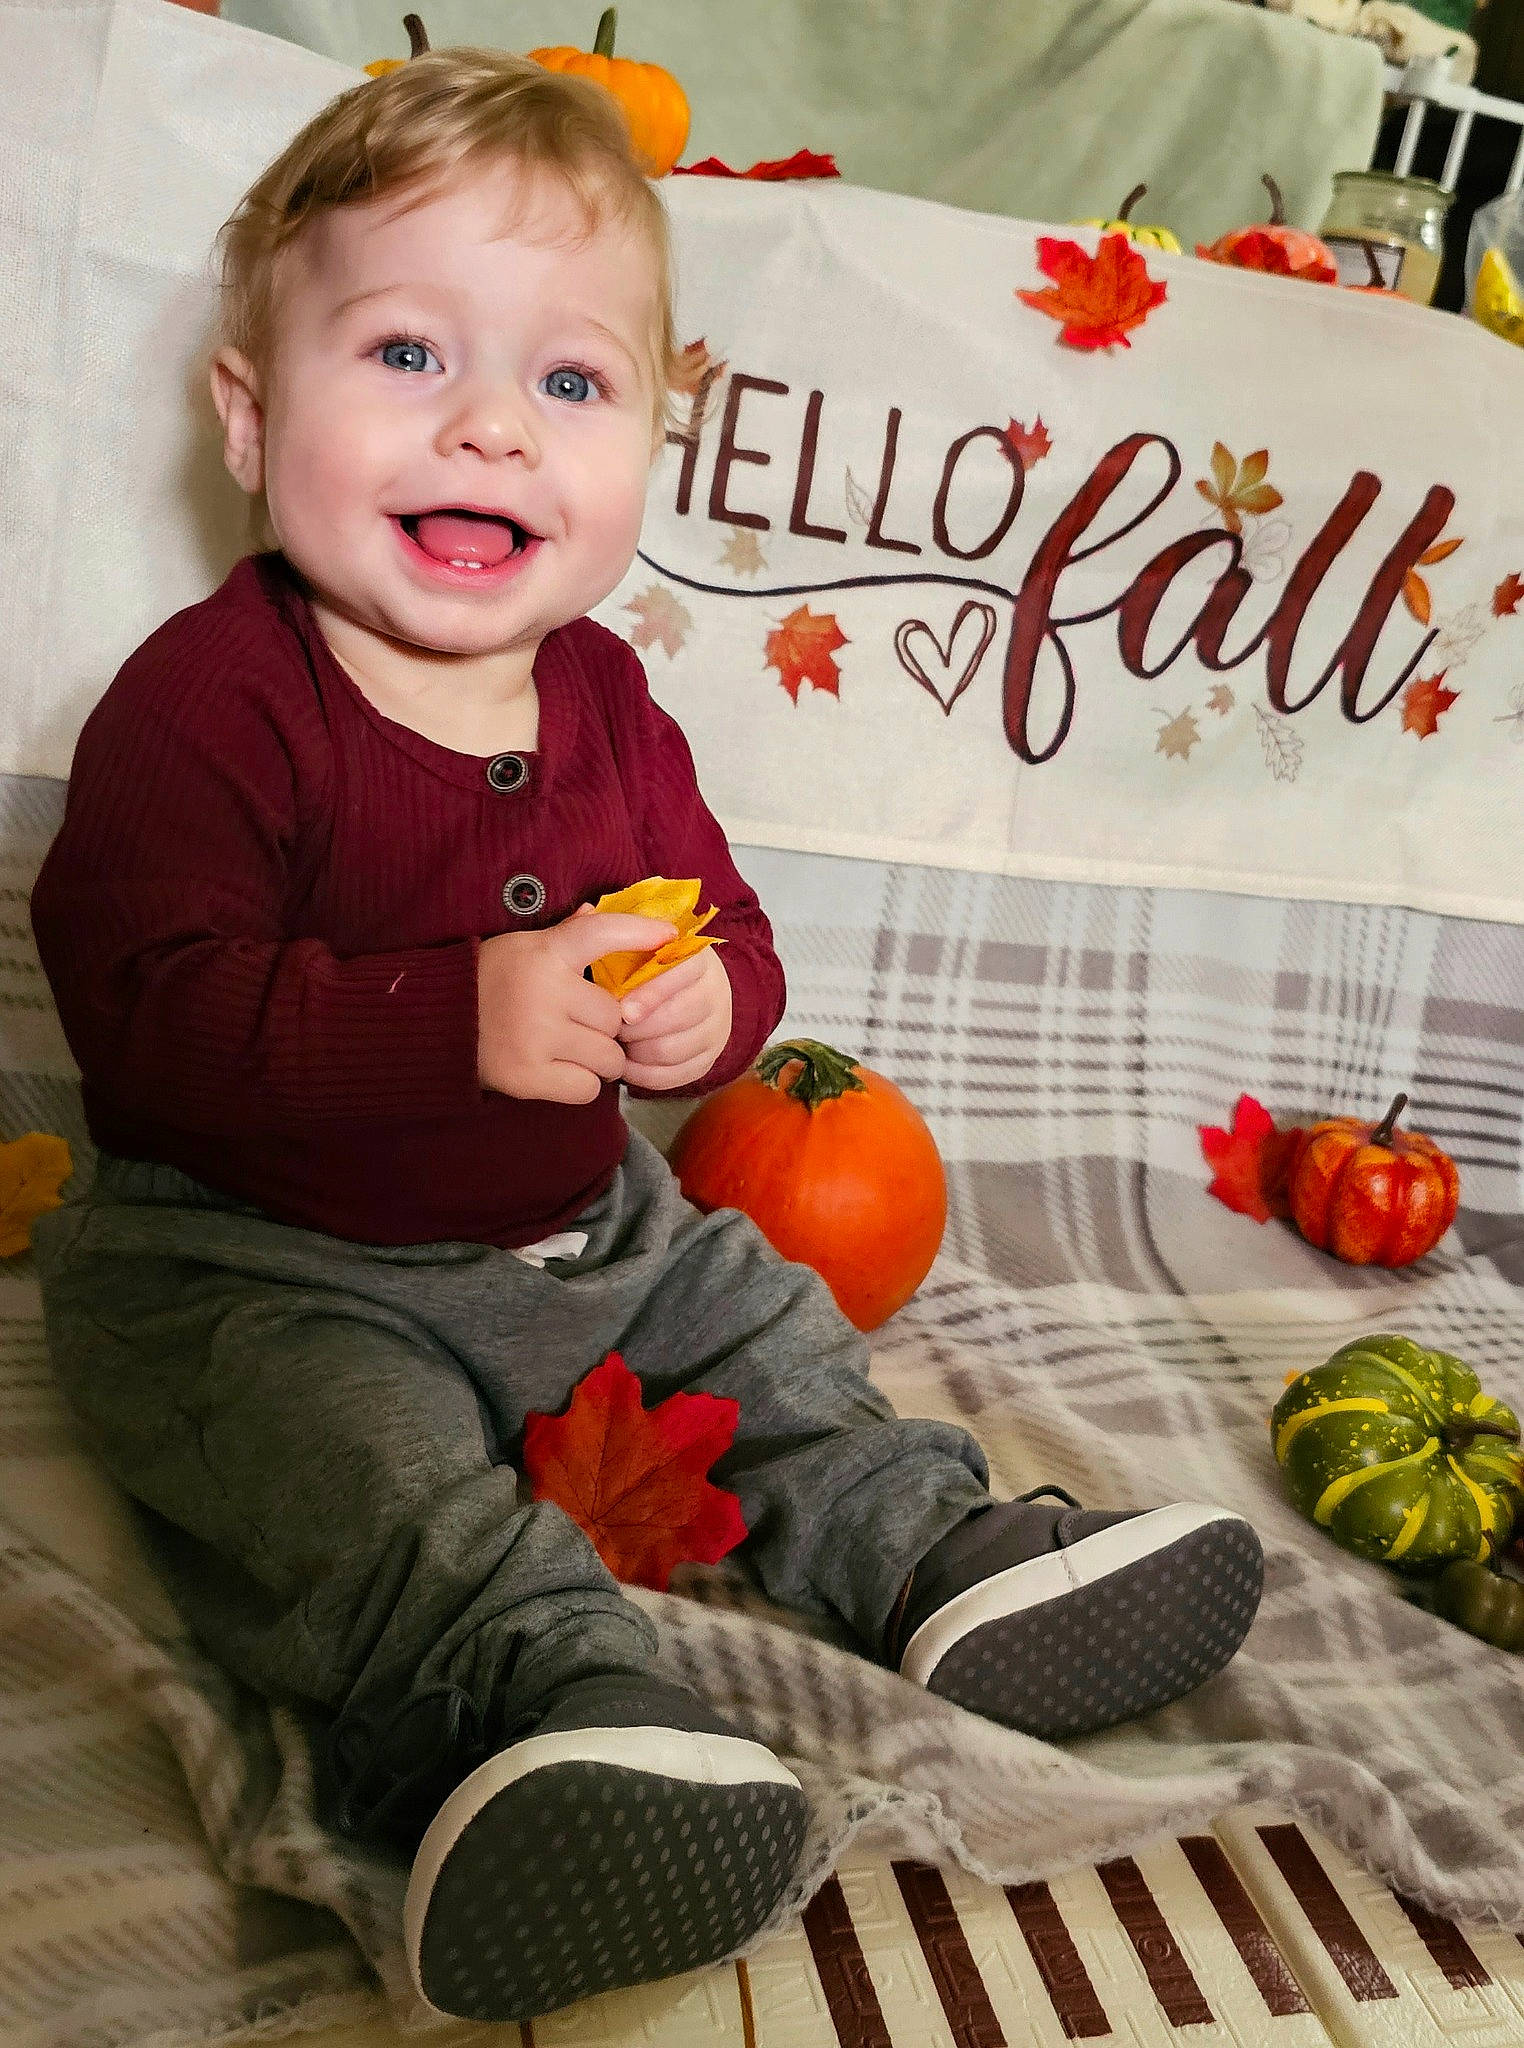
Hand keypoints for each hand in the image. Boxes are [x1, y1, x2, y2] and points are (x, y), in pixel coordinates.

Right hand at [476, 907, 676, 1104]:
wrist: (434, 1026)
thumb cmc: (488, 981)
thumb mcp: (522, 948)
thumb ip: (564, 936)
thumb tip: (594, 909)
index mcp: (544, 954)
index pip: (602, 933)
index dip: (639, 932)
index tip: (669, 934)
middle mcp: (543, 993)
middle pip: (615, 1017)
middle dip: (606, 1027)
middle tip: (580, 1025)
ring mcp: (536, 1037)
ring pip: (608, 1057)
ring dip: (599, 1058)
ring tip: (570, 1049)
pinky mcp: (528, 1076)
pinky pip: (587, 1088)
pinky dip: (581, 1083)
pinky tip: (559, 1070)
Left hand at [617, 944, 732, 1090]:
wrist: (686, 988)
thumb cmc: (650, 966)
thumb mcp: (639, 944)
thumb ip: (616, 933)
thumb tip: (588, 923)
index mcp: (698, 958)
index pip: (681, 975)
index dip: (651, 995)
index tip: (624, 1011)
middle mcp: (715, 991)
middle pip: (678, 1018)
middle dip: (637, 1029)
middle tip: (612, 1030)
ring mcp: (717, 1027)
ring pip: (674, 1050)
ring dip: (638, 1053)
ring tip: (617, 1045)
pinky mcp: (710, 1057)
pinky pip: (677, 1075)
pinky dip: (646, 1075)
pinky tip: (627, 1065)